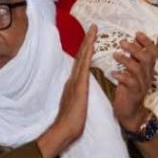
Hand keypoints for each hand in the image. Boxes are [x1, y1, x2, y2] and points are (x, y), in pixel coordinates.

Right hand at [38, 25, 95, 157]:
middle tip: (94, 26)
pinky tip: (92, 47)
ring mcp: (74, 82)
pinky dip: (87, 56)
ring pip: (82, 58)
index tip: (92, 38)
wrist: (63, 131)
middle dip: (87, 40)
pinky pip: (84, 68)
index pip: (81, 63)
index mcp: (73, 84)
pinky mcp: (78, 87)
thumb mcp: (77, 104)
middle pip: (81, 56)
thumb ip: (78, 95)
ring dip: (88, 43)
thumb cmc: (71, 122)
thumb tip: (81, 90)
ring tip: (94, 30)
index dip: (86, 50)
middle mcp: (72, 79)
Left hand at [112, 31, 156, 130]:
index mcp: (147, 69)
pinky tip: (113, 73)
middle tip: (122, 42)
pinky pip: (130, 82)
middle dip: (135, 48)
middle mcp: (147, 76)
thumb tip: (131, 41)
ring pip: (138, 69)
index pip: (152, 53)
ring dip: (126, 60)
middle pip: (146, 58)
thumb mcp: (133, 72)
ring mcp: (141, 85)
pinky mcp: (134, 93)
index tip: (137, 34)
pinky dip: (121, 76)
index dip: (146, 42)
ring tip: (115, 55)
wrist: (130, 112)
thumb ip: (133, 58)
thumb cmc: (129, 89)